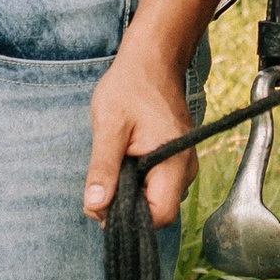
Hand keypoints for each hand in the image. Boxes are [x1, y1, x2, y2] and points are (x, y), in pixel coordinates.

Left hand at [85, 24, 196, 228]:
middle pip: (158, 211)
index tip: (103, 203)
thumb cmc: (130, 86)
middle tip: (101, 183)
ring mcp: (183, 164)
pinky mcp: (177, 159)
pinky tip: (124, 160)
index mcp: (173, 162)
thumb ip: (102, 169)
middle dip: (127, 206)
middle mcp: (185, 168)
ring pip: (157, 198)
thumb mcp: (108, 127)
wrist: (153, 59)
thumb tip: (94, 207)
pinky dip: (138, 181)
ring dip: (131, 192)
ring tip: (113, 163)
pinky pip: (158, 184)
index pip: (160, 216)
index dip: (130, 219)